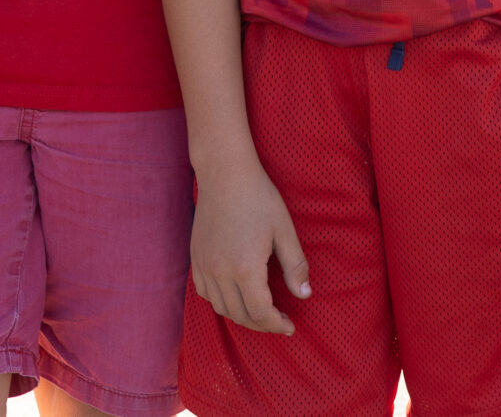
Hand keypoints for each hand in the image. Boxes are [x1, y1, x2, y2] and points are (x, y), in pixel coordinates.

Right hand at [191, 163, 309, 333]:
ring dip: (242, 316)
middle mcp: (221, 273)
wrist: (225, 175)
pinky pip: (205, 293)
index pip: (261, 312)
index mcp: (245, 269)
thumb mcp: (284, 231)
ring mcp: (204, 267)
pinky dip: (221, 302)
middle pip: (240, 315)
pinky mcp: (196, 259)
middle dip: (262, 324)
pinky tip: (236, 295)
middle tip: (279, 321)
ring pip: (221, 308)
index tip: (290, 325)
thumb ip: (295, 266)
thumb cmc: (259, 199)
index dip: (276, 324)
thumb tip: (304, 295)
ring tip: (260, 311)